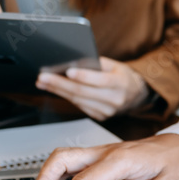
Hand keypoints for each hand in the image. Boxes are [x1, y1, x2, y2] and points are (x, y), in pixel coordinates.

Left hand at [35, 57, 149, 120]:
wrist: (135, 95)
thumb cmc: (122, 76)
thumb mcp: (115, 64)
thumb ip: (97, 63)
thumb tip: (74, 62)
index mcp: (120, 83)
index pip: (100, 80)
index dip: (83, 76)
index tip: (68, 71)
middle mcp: (114, 99)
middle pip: (83, 92)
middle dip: (60, 84)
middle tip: (43, 77)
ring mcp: (107, 111)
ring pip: (78, 100)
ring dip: (58, 91)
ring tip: (43, 82)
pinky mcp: (100, 117)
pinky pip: (79, 106)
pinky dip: (66, 97)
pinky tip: (55, 90)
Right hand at [35, 134, 178, 179]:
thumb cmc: (176, 162)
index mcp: (121, 160)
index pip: (84, 179)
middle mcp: (106, 152)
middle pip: (63, 158)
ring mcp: (101, 152)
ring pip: (63, 156)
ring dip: (48, 175)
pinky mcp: (101, 156)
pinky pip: (72, 159)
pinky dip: (58, 173)